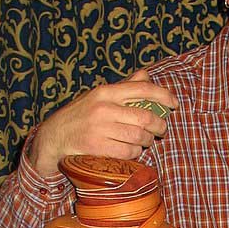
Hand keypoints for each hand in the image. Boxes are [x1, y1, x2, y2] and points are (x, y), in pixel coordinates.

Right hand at [28, 69, 177, 176]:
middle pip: (146, 118)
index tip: (174, 103)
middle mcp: (103, 108)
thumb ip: (124, 87)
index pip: (143, 89)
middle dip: (160, 126)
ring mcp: (100, 129)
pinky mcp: (97, 148)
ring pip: (139, 137)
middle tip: (161, 130)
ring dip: (147, 141)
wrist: (54, 136)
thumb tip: (146, 75)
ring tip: (145, 140)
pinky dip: (135, 153)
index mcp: (106, 92)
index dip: (164, 96)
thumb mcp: (99, 96)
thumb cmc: (82, 115)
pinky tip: (132, 150)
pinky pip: (129, 152)